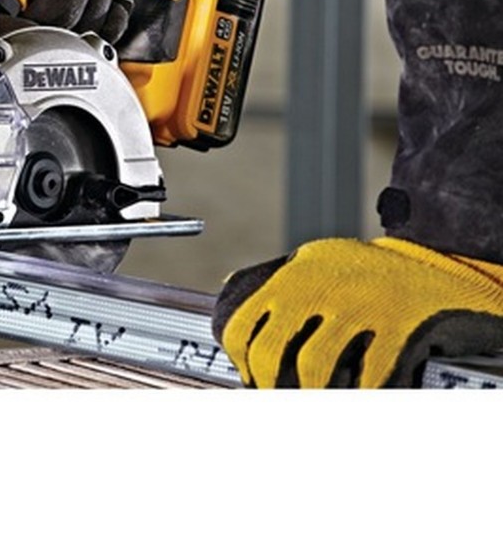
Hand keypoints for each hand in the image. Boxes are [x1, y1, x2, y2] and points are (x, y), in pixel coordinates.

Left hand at [212, 236, 502, 387]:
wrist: (428, 263)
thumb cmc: (361, 269)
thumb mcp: (309, 260)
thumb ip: (272, 279)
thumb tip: (228, 287)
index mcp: (292, 278)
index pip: (242, 325)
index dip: (239, 359)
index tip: (248, 374)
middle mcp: (318, 291)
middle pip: (269, 352)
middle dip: (266, 384)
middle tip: (273, 393)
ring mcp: (357, 308)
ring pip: (313, 367)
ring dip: (307, 392)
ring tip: (309, 397)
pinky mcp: (395, 326)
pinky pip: (368, 374)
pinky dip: (358, 392)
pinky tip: (354, 394)